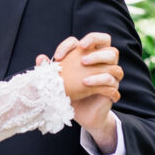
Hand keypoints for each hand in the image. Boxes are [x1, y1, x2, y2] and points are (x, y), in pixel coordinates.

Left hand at [38, 34, 122, 153]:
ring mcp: (109, 74)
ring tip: (83, 76)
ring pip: (114, 61)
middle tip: (82, 57)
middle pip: (108, 43)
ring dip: (99, 64)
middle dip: (95, 47)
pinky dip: (100, 81)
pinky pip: (112, 82)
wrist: (81, 115)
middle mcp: (102, 61)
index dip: (71, 44)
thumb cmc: (69, 94)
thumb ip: (49, 70)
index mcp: (89, 54)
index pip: (85, 40)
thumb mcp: (57, 82)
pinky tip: (86, 85)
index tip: (57, 57)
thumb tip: (40, 58)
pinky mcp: (112, 88)